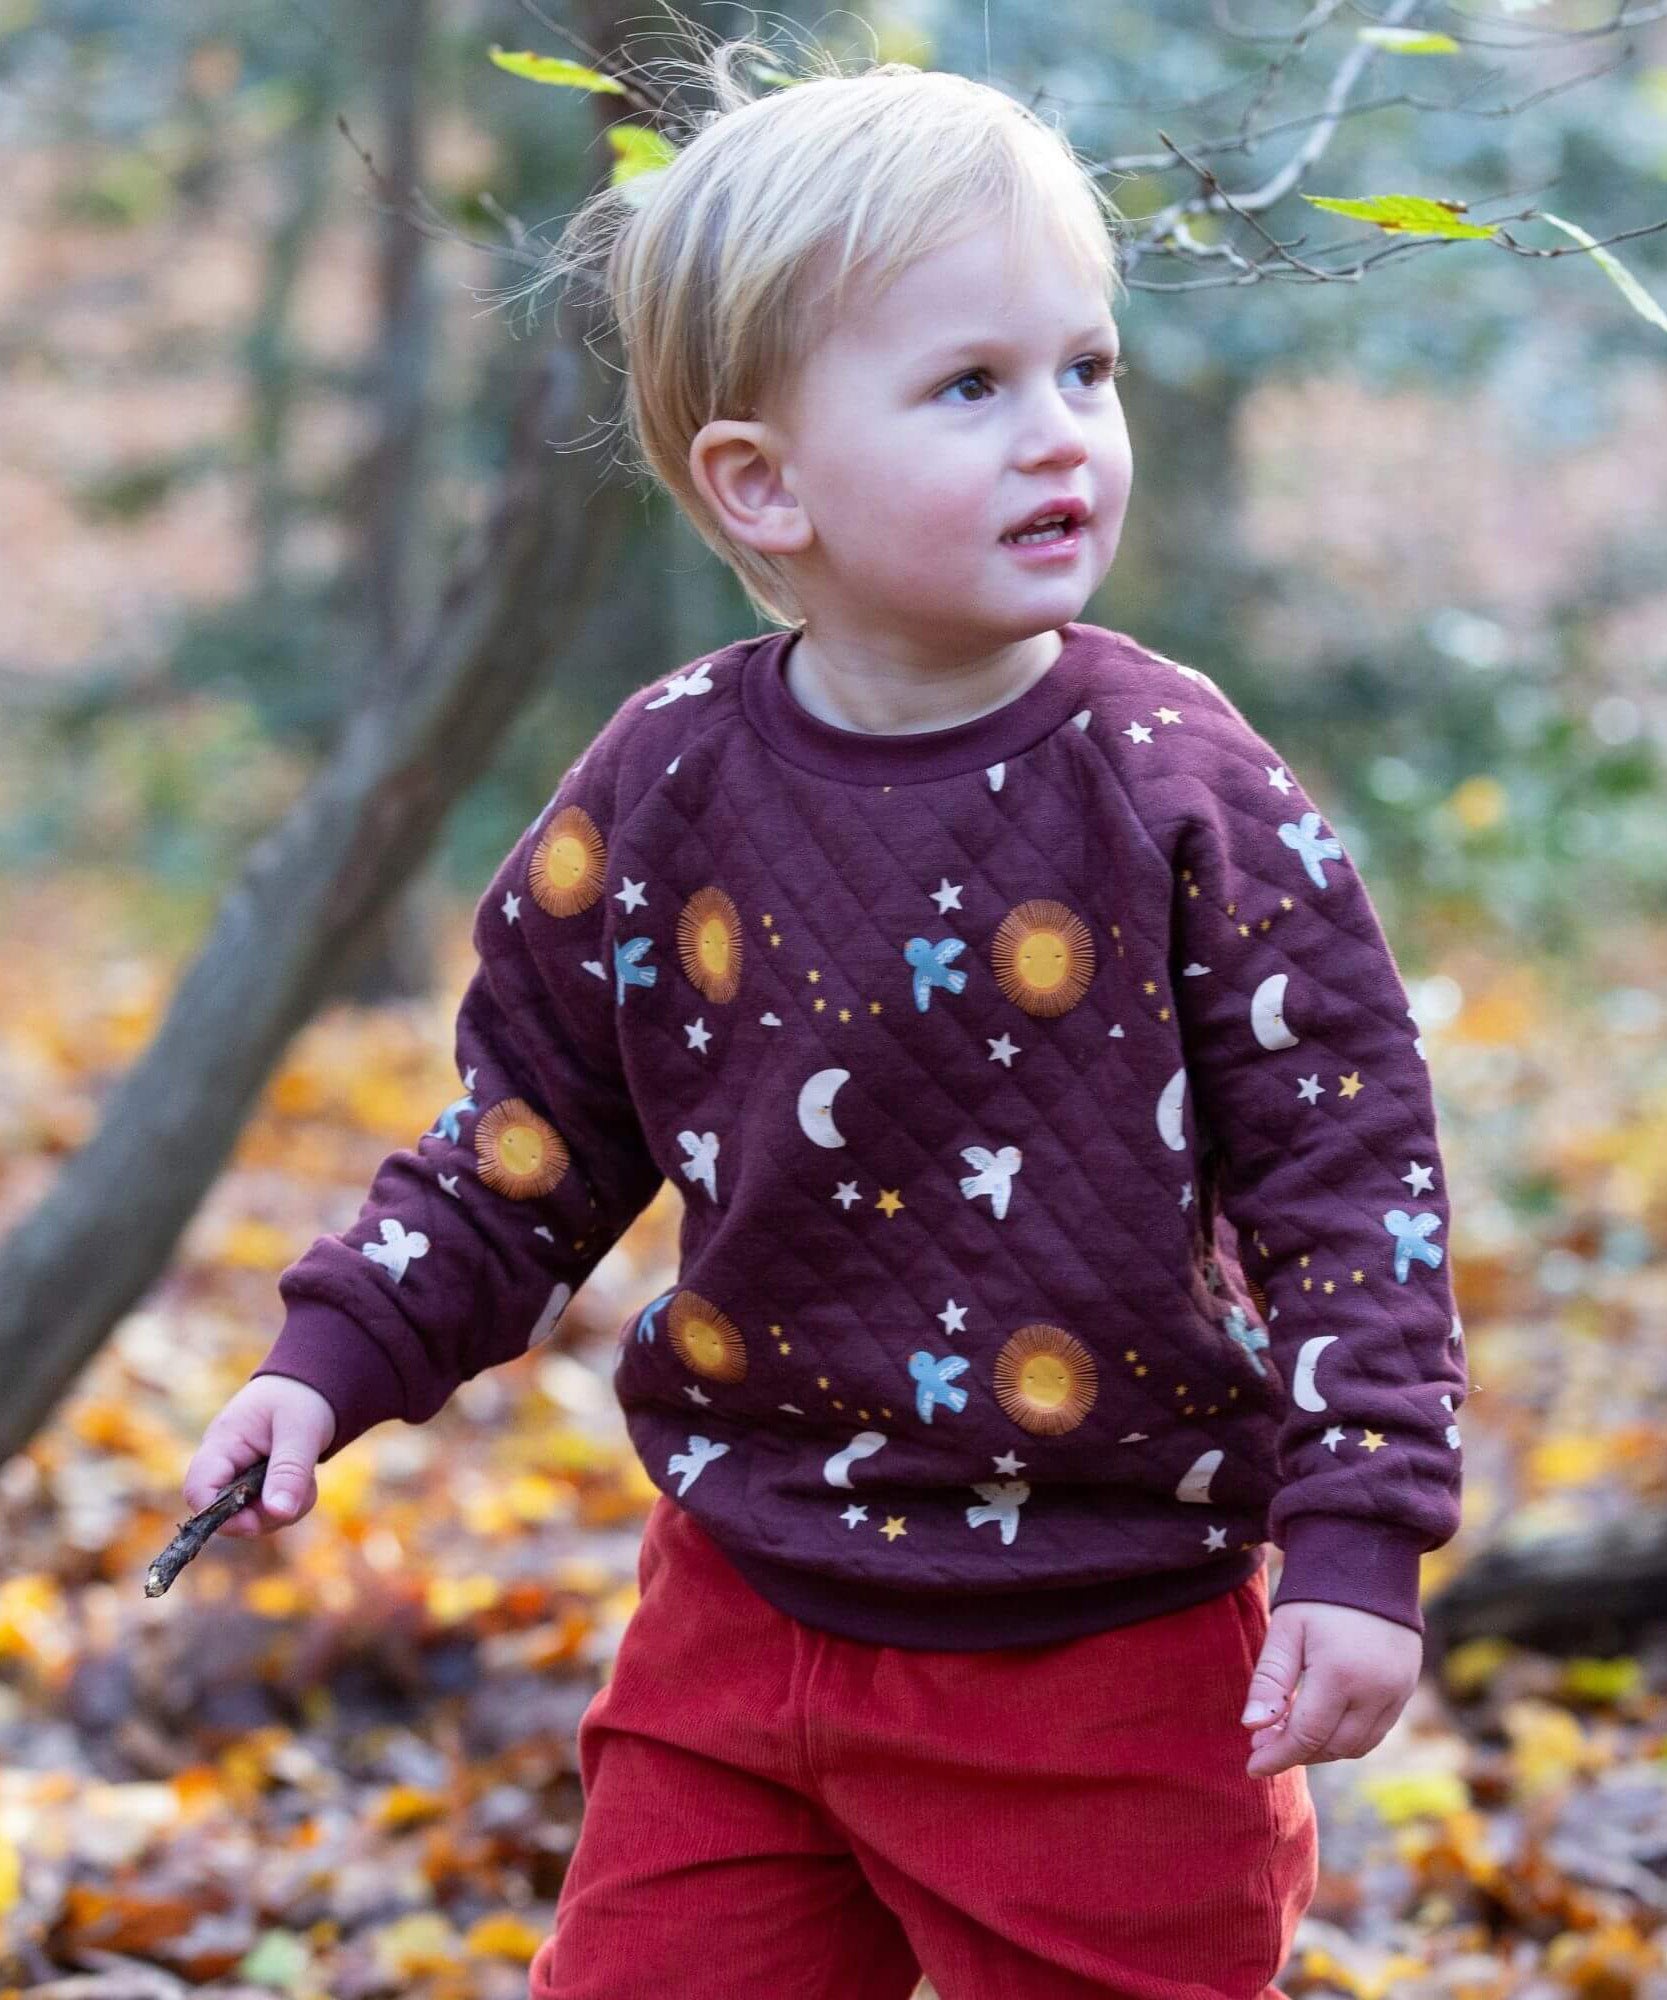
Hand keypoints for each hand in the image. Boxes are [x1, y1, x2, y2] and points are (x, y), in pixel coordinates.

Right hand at [183, 1377, 337, 1536]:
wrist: (311, 1386)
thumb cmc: (300, 1398)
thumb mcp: (301, 1431)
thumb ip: (289, 1471)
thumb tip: (278, 1513)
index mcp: (222, 1443)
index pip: (198, 1490)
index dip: (219, 1516)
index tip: (257, 1522)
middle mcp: (223, 1465)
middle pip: (225, 1513)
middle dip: (265, 1514)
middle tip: (299, 1492)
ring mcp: (238, 1478)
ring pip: (250, 1518)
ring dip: (284, 1509)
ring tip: (306, 1479)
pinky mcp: (255, 1488)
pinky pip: (267, 1513)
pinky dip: (290, 1505)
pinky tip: (305, 1481)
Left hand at [1240, 1600, 1420, 1776]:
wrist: (1368, 1562)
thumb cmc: (1318, 1596)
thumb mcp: (1285, 1630)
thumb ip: (1269, 1681)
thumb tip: (1252, 1728)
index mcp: (1340, 1674)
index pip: (1307, 1735)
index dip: (1278, 1756)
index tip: (1252, 1767)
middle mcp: (1376, 1690)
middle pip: (1333, 1747)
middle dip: (1297, 1752)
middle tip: (1264, 1743)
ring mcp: (1397, 1692)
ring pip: (1357, 1745)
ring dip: (1322, 1749)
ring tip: (1289, 1733)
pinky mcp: (1406, 1689)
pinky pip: (1376, 1731)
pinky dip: (1347, 1737)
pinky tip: (1322, 1722)